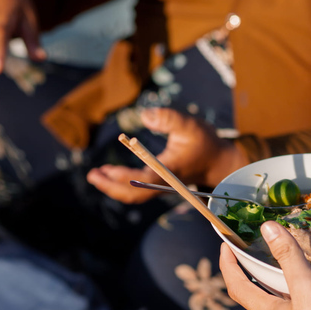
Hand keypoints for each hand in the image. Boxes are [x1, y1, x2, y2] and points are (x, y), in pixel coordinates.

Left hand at [87, 108, 248, 202]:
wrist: (218, 161)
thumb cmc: (205, 142)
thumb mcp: (190, 125)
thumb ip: (169, 118)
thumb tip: (144, 115)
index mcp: (171, 171)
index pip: (146, 179)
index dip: (127, 178)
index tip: (108, 170)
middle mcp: (165, 183)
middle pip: (136, 194)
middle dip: (112, 187)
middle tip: (92, 175)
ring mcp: (162, 186)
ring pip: (135, 194)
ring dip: (113, 187)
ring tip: (95, 174)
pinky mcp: (160, 185)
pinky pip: (138, 190)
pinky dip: (122, 185)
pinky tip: (110, 174)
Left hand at [220, 220, 310, 309]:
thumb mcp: (304, 288)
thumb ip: (288, 258)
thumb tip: (267, 228)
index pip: (238, 285)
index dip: (228, 264)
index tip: (226, 245)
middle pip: (259, 299)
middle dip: (258, 278)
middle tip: (265, 257)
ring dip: (287, 296)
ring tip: (301, 278)